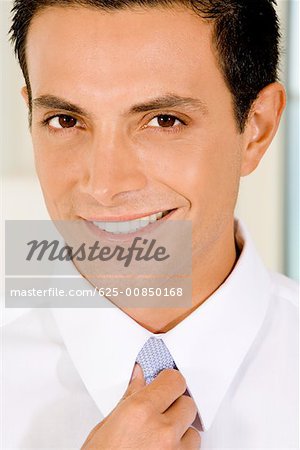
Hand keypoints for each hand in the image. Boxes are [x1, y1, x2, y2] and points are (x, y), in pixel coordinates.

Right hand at [81, 363, 200, 448]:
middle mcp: (161, 430)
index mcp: (139, 411)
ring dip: (180, 434)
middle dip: (175, 407)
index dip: (170, 381)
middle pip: (188, 404)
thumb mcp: (104, 428)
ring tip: (158, 441)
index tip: (165, 383)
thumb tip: (138, 379)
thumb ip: (128, 400)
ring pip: (193, 433)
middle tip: (160, 412)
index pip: (174, 381)